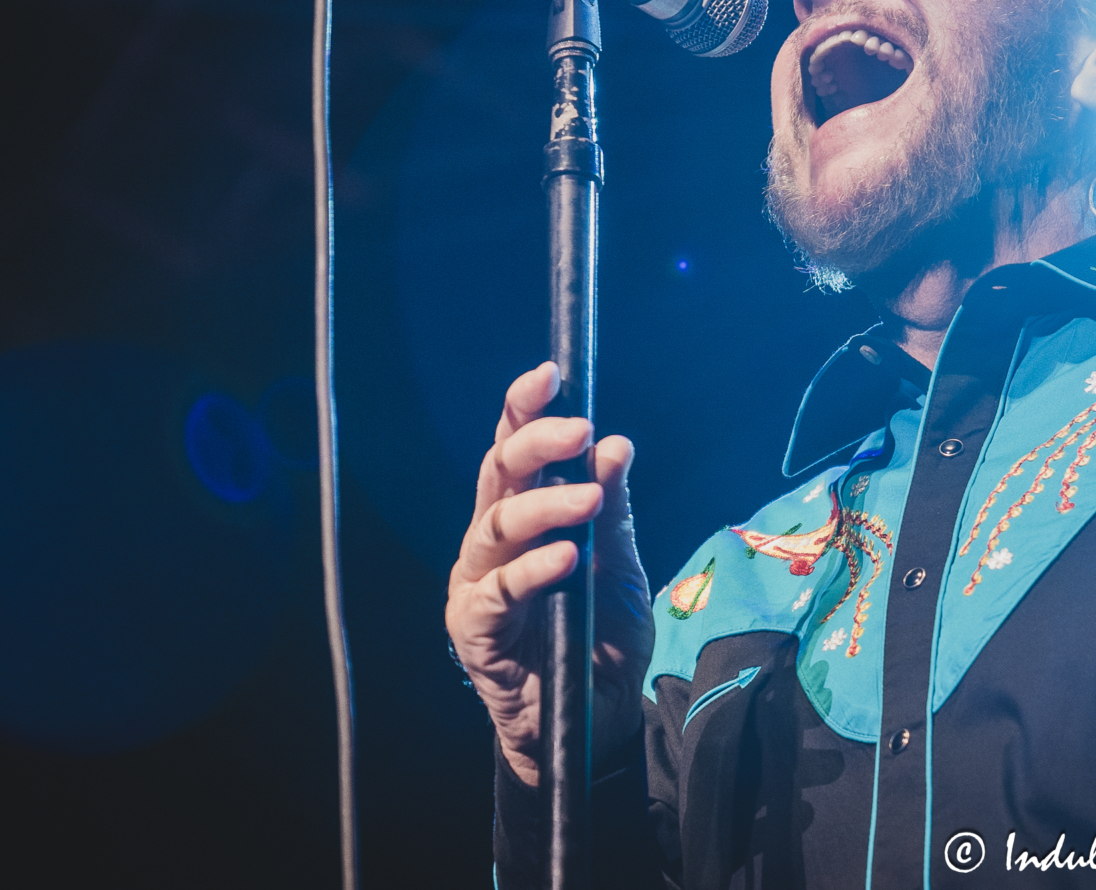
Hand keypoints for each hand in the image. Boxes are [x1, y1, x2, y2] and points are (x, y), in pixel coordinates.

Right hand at [445, 361, 654, 786]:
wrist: (598, 720)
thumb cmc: (601, 638)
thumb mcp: (619, 566)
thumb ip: (613, 510)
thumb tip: (616, 445)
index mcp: (522, 517)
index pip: (515, 450)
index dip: (525, 409)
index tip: (552, 374)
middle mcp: (491, 541)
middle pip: (498, 475)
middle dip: (535, 443)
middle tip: (578, 430)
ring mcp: (478, 584)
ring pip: (495, 526)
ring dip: (545, 506)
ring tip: (589, 502)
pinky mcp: (476, 630)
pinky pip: (500, 592)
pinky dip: (533, 570)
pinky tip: (567, 558)